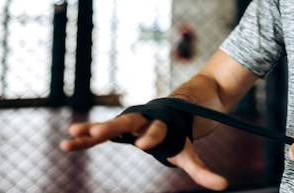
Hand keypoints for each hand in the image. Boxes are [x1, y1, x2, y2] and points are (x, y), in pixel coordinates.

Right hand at [59, 112, 227, 190]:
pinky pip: (100, 133)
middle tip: (100, 132)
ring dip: (93, 129)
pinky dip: (86, 137)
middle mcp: (144, 120)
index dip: (152, 136)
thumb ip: (202, 171)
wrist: (174, 109)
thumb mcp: (188, 153)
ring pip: (111, 124)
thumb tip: (225, 187)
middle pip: (130, 121)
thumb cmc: (178, 135)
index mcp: (162, 125)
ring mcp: (129, 122)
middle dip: (116, 126)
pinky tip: (68, 141)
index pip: (157, 130)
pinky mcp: (118, 128)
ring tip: (73, 134)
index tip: (143, 145)